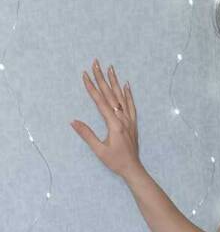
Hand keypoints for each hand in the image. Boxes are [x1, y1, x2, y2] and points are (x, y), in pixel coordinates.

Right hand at [71, 59, 139, 179]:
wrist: (132, 169)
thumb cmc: (115, 161)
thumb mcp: (99, 150)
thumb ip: (87, 134)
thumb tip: (73, 121)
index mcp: (114, 124)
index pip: (100, 101)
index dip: (92, 87)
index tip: (85, 74)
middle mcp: (122, 119)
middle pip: (110, 94)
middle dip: (101, 78)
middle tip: (96, 63)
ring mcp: (129, 120)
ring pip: (121, 97)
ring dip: (114, 81)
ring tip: (110, 68)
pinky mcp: (133, 123)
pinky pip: (131, 105)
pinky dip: (128, 94)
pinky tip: (126, 84)